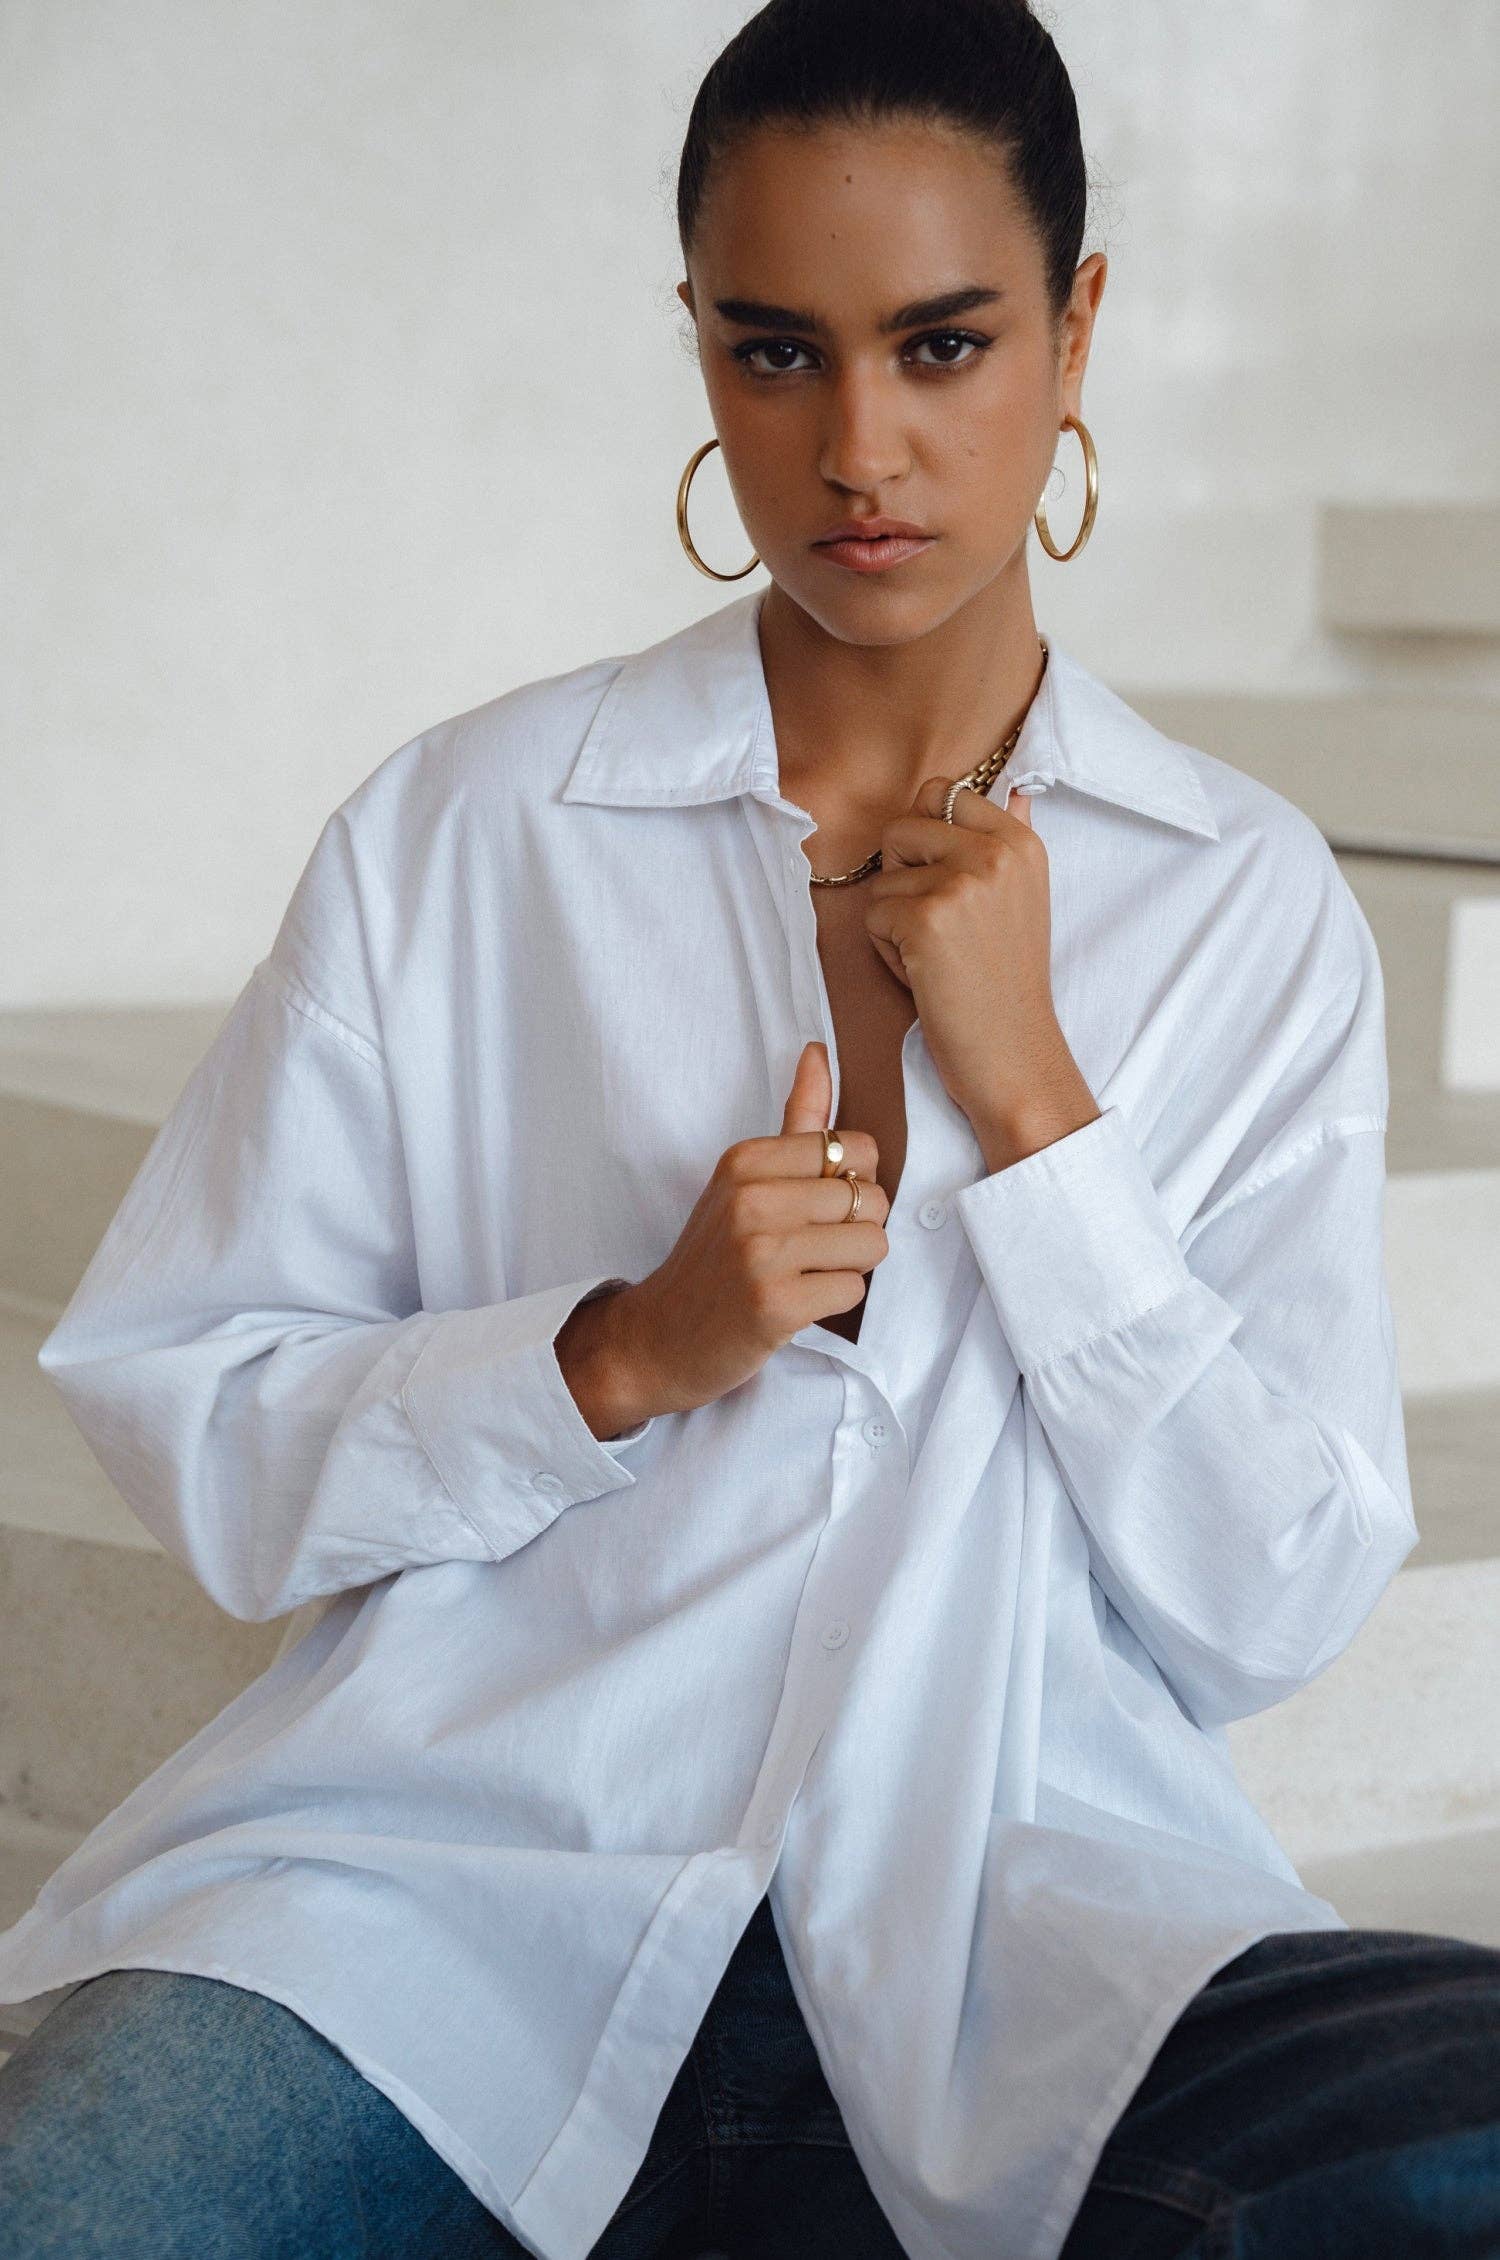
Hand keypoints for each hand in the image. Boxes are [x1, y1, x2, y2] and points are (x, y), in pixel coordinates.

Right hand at [556, 1040, 890, 1430]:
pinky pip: (853, 1290)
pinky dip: (833, 1302)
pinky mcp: (775, 1304)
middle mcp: (752, 1198)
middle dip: (853, 1230)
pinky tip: (795, 1303)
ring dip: (848, 1268)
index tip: (813, 1207)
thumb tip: (819, 1052)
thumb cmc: (712, 1256)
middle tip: (805, 1250)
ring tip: (802, 1274)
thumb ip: (795, 1119)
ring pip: (872, 1245)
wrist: (658, 1338)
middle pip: (872, 1199)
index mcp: (746, 1159)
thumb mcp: (742, 1179)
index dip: (852, 1183)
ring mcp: (762, 1252)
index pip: (856, 1149)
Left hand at [863, 777, 1100, 1170]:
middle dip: (901, 876)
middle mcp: (996, 852)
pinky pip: (873, 915)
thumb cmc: (1007, 982)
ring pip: (883, 877)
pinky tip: (923, 976)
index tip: (946, 884)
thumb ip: (1011, 839)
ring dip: (893, 920)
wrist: (1013, 1053)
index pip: (942, 791)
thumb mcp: (1025, 899)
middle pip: (902, 827)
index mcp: (1020, 841)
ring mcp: (962, 883)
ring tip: (934, 955)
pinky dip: (886, 951)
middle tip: (937, 924)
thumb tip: (1011, 789)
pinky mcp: (927, 919)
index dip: (925, 837)